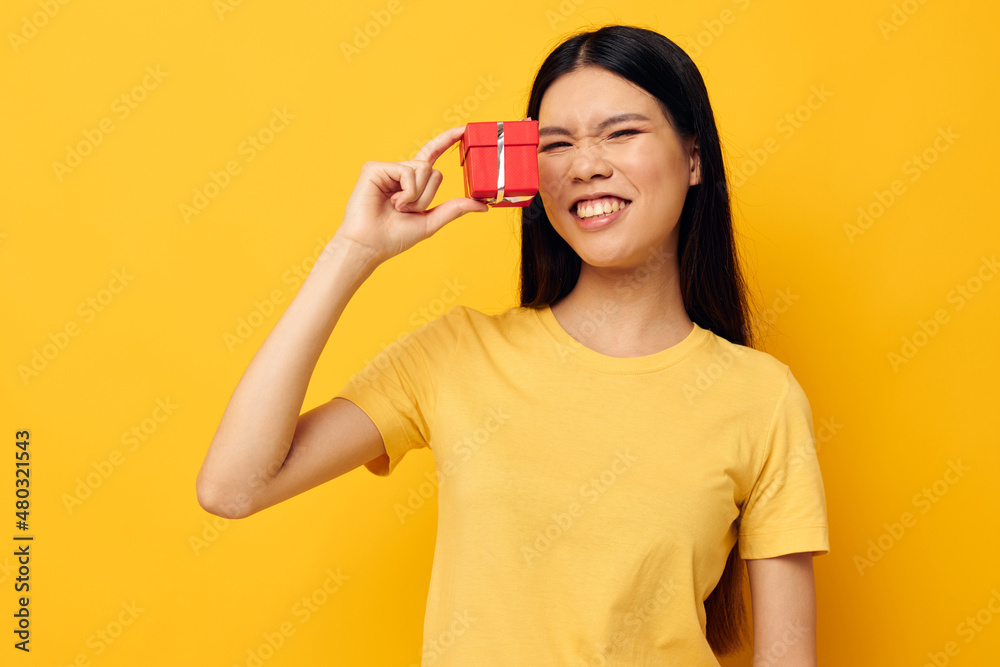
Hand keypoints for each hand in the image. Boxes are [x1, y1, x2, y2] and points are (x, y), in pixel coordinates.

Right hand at [334, 125, 488, 264]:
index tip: (465, 128)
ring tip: (398, 207)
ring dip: (417, 196)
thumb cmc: (394, 237)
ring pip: (423, 169)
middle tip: (407, 211)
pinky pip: (407, 171)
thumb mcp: (431, 222)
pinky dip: (407, 191)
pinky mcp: (375, 168)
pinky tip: (392, 202)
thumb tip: (482, 206)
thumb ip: (454, 209)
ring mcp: (388, 169)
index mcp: (412, 182)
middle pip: (434, 171)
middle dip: (427, 195)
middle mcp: (400, 172)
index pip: (433, 154)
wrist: (370, 245)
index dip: (448, 140)